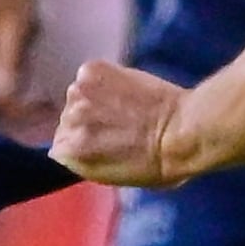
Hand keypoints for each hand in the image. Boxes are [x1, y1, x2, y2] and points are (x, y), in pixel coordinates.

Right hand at [52, 61, 192, 187]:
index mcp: (68, 154)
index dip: (82, 143)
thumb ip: (88, 160)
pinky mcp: (92, 69)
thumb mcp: (113, 177)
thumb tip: (84, 145)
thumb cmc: (157, 165)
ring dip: (96, 97)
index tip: (99, 141)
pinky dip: (106, 77)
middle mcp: (67, 121)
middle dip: (89, 119)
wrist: (183, 132)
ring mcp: (79, 92)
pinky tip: (127, 88)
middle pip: (68, 118)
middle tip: (116, 123)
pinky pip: (92, 73)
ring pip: (80, 94)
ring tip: (124, 105)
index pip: (61, 145)